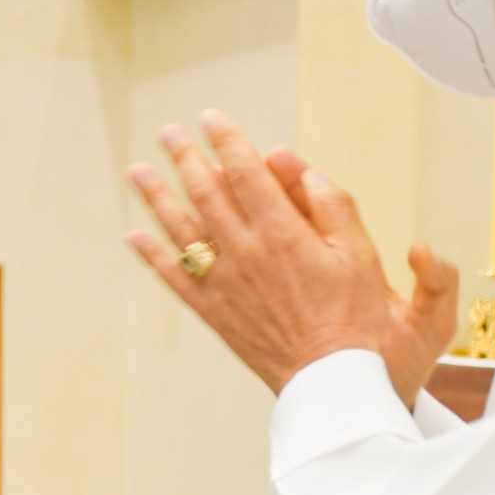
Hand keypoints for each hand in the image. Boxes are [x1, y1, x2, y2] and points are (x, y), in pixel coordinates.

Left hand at [125, 110, 463, 399]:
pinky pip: (174, 277)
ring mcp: (224, 283)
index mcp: (284, 233)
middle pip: (206, 193)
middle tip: (168, 131)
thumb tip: (297, 167)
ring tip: (137, 171)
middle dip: (184, 157)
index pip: (247, 173)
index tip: (211, 117)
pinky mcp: (213, 311)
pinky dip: (151, 255)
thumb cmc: (354, 314)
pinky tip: (134, 236)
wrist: (330, 376)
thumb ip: (332, 204)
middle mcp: (246, 252)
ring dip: (156, 197)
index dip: (227, 140)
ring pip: (181, 230)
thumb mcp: (361, 252)